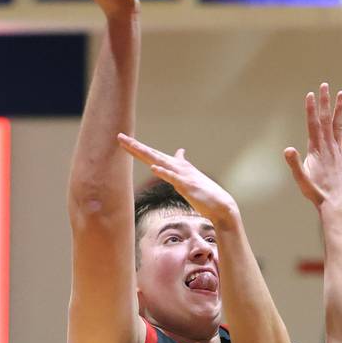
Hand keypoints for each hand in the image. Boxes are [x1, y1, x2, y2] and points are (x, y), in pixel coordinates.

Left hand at [117, 134, 237, 225]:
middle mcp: (178, 167)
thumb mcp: (189, 177)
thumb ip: (182, 164)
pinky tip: (154, 168)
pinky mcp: (188, 186)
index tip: (124, 140)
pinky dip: (164, 172)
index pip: (153, 155)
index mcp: (176, 166)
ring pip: (160, 162)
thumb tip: (180, 151)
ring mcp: (183, 175)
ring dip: (145, 154)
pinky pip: (173, 178)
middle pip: (152, 154)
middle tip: (120, 136)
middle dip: (135, 146)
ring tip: (132, 146)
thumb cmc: (204, 193)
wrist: (221, 205)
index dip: (138, 149)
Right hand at [284, 83, 341, 208]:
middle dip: (325, 102)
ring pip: (338, 124)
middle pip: (326, 120)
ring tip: (341, 93)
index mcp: (316, 151)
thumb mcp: (301, 179)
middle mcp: (328, 147)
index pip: (313, 125)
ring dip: (339, 108)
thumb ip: (294, 164)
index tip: (310, 95)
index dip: (311, 109)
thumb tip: (288, 149)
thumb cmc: (316, 192)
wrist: (335, 203)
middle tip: (324, 85)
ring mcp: (337, 150)